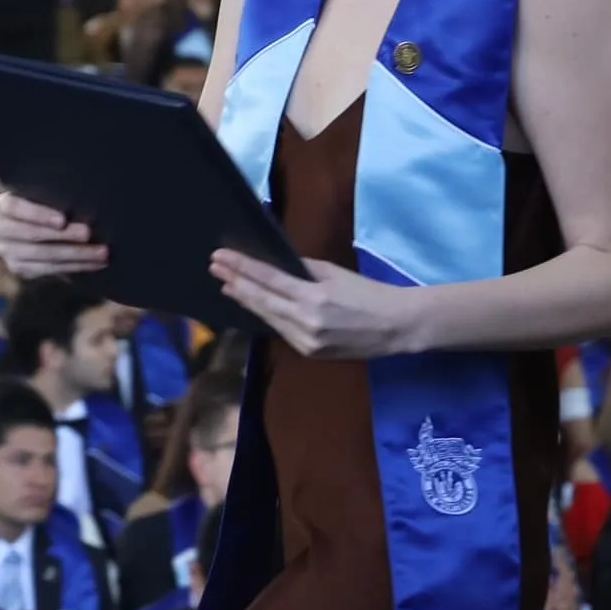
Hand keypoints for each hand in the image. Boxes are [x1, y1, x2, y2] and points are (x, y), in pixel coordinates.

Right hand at [0, 193, 107, 276]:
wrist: (27, 222)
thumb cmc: (40, 200)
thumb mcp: (38, 192)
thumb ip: (50, 194)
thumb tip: (82, 197)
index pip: (15, 208)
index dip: (38, 215)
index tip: (63, 220)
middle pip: (32, 235)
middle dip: (64, 236)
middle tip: (89, 234)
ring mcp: (6, 253)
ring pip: (44, 256)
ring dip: (76, 255)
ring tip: (101, 252)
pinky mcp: (20, 270)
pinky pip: (50, 270)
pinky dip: (76, 266)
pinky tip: (96, 263)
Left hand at [209, 251, 408, 359]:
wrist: (396, 327)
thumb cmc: (369, 293)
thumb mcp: (335, 274)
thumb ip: (303, 270)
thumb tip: (275, 265)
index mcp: (314, 298)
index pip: (268, 280)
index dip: (242, 268)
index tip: (221, 256)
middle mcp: (305, 322)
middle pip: (261, 300)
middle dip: (236, 282)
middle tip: (214, 267)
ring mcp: (306, 341)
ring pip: (268, 318)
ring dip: (246, 300)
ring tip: (227, 286)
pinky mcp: (309, 353)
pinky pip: (280, 331)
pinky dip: (265, 316)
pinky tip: (252, 306)